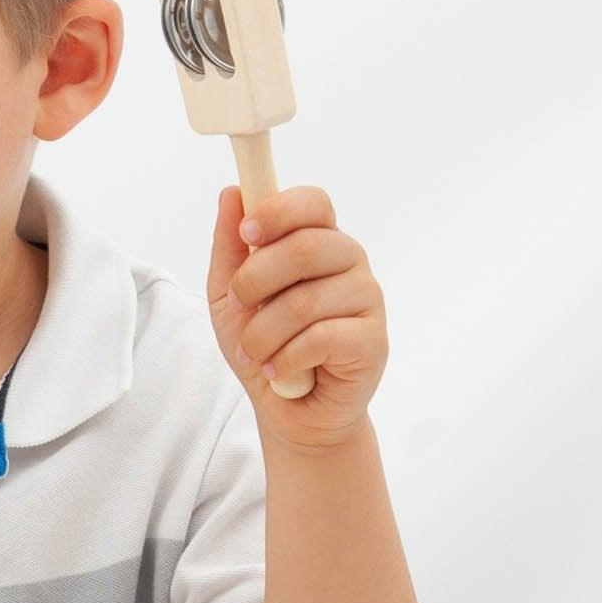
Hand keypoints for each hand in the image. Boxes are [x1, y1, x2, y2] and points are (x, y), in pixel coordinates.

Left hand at [207, 185, 386, 449]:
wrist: (288, 410)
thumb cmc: (262, 344)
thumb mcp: (228, 295)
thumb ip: (229, 246)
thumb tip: (232, 192)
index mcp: (317, 241)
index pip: (314, 203)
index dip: (279, 211)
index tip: (248, 233)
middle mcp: (349, 262)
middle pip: (307, 248)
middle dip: (255, 281)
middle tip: (239, 307)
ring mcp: (367, 299)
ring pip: (306, 301)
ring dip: (262, 333)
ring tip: (254, 352)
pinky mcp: (373, 341)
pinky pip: (322, 338)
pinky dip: (285, 358)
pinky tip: (278, 369)